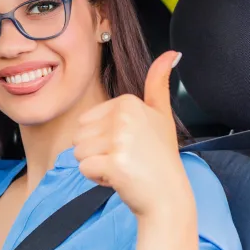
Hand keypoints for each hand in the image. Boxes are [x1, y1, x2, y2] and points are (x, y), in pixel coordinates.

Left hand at [73, 51, 192, 221]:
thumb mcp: (161, 115)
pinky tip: (119, 179)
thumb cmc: (160, 158)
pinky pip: (84, 169)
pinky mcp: (114, 163)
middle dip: (96, 152)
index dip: (103, 138)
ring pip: (78, 152)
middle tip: (125, 159)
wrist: (168, 196)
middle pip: (79, 135)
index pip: (86, 121)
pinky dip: (97, 179)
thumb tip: (172, 53)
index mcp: (129, 102)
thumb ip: (159, 83)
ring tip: (123, 168)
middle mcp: (124, 117)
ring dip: (96, 165)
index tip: (129, 146)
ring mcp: (119, 140)